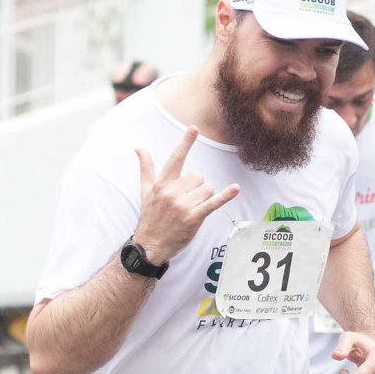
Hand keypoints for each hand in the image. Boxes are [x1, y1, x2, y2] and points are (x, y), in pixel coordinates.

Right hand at [135, 128, 240, 265]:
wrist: (149, 245)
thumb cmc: (150, 216)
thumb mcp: (145, 191)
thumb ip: (146, 168)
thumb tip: (139, 147)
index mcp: (162, 183)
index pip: (176, 158)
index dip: (186, 143)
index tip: (194, 128)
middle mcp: (172, 192)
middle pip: (198, 176)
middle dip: (196, 187)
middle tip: (185, 202)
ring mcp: (183, 205)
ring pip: (207, 189)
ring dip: (204, 198)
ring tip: (191, 209)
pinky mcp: (194, 217)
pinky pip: (213, 203)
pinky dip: (226, 196)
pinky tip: (236, 189)